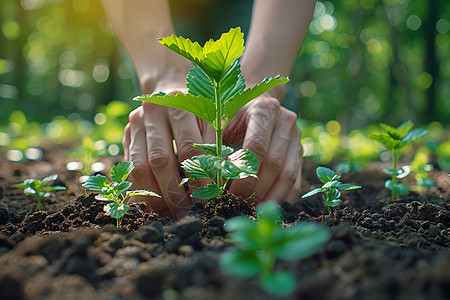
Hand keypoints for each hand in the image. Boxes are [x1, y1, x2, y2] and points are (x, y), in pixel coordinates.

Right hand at [122, 87, 215, 218]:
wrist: (172, 94)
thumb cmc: (199, 113)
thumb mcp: (213, 124)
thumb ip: (214, 152)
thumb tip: (217, 189)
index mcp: (180, 104)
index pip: (189, 149)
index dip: (197, 179)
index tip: (205, 200)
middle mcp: (153, 111)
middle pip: (160, 161)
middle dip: (173, 193)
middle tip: (185, 213)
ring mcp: (135, 123)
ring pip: (138, 168)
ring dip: (154, 196)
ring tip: (169, 213)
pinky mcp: (126, 136)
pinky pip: (128, 170)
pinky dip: (140, 191)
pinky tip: (155, 205)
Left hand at [223, 94, 302, 203]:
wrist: (255, 102)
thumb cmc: (231, 113)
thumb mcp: (220, 120)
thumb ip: (214, 145)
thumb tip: (208, 177)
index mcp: (264, 110)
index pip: (256, 148)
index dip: (243, 174)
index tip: (230, 192)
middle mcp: (285, 121)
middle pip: (274, 164)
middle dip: (256, 189)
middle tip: (239, 205)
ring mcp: (297, 137)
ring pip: (288, 174)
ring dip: (271, 197)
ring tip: (253, 211)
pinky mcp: (300, 151)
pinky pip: (296, 180)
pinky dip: (284, 197)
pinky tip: (268, 207)